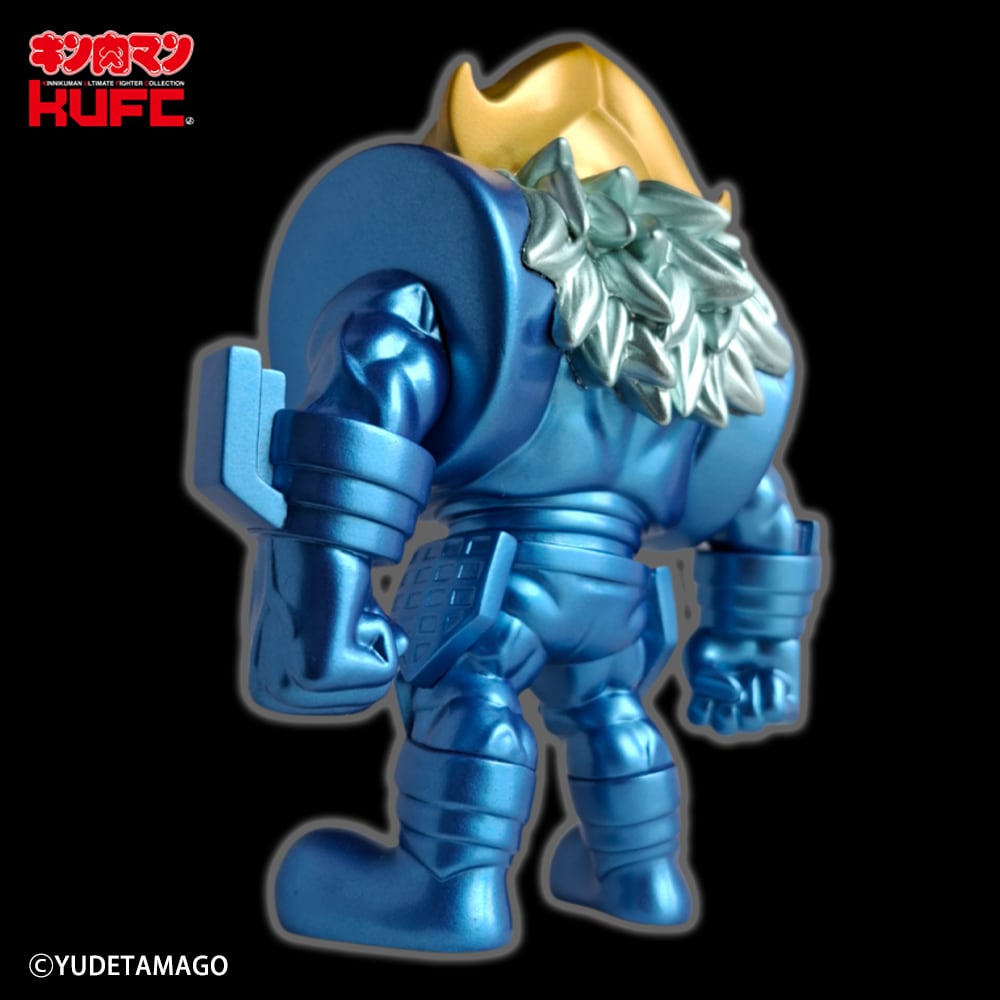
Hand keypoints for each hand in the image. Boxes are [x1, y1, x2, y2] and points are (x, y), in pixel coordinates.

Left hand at [249, 536, 406, 714]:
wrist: (315, 527)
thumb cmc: (323, 566)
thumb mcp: (333, 619)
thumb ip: (353, 646)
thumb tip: (398, 648)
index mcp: (269, 692)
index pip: (350, 699)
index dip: (360, 651)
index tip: (334, 617)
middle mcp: (272, 696)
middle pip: (366, 699)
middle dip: (370, 647)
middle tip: (342, 609)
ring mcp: (291, 686)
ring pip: (378, 688)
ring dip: (376, 637)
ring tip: (343, 606)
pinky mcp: (317, 672)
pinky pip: (386, 671)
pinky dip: (381, 630)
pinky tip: (347, 604)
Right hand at [682, 628, 799, 735]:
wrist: (755, 619)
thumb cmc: (721, 637)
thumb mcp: (699, 654)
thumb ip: (702, 682)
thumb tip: (734, 696)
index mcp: (707, 697)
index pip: (699, 718)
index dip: (703, 709)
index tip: (708, 690)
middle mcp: (732, 708)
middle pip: (726, 727)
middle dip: (729, 709)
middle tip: (736, 688)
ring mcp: (758, 708)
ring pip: (753, 721)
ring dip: (753, 693)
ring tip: (756, 672)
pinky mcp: (784, 704)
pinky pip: (780, 714)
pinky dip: (777, 692)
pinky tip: (773, 674)